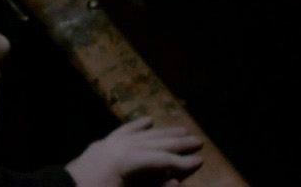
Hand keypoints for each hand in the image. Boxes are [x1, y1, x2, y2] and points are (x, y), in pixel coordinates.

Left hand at [64, 117, 203, 186]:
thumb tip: (175, 181)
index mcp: (127, 161)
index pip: (161, 160)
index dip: (182, 162)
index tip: (200, 160)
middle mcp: (120, 146)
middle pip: (155, 142)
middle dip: (178, 143)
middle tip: (198, 141)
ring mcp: (110, 143)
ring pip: (142, 134)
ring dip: (163, 132)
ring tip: (182, 130)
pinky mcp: (100, 145)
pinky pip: (123, 131)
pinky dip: (137, 125)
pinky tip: (149, 120)